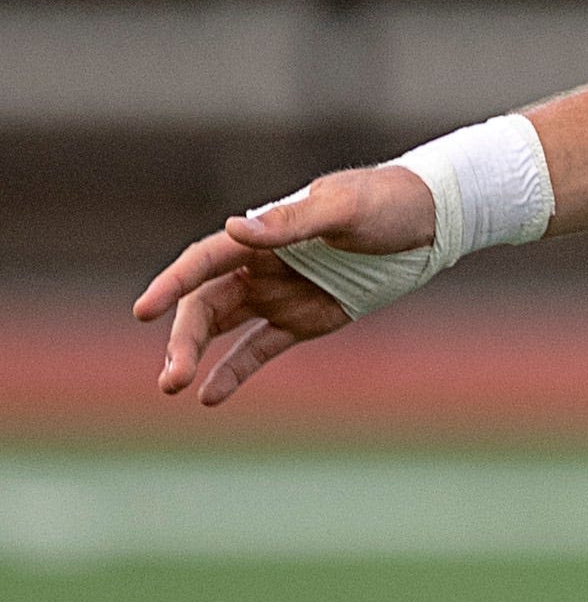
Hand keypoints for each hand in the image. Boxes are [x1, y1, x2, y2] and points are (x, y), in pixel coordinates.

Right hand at [133, 165, 432, 407]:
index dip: (172, 285)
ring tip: (173, 387)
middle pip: (205, 305)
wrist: (428, 221)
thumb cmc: (384, 203)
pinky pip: (258, 349)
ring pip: (222, 329)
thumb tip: (234, 230)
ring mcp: (278, 296)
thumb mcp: (342, 209)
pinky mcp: (303, 322)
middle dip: (183, 340)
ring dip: (195, 356)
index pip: (203, 262)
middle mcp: (260, 267)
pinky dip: (233, 372)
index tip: (145, 311)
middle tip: (170, 378)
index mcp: (262, 236)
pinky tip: (209, 398)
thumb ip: (290, 223)